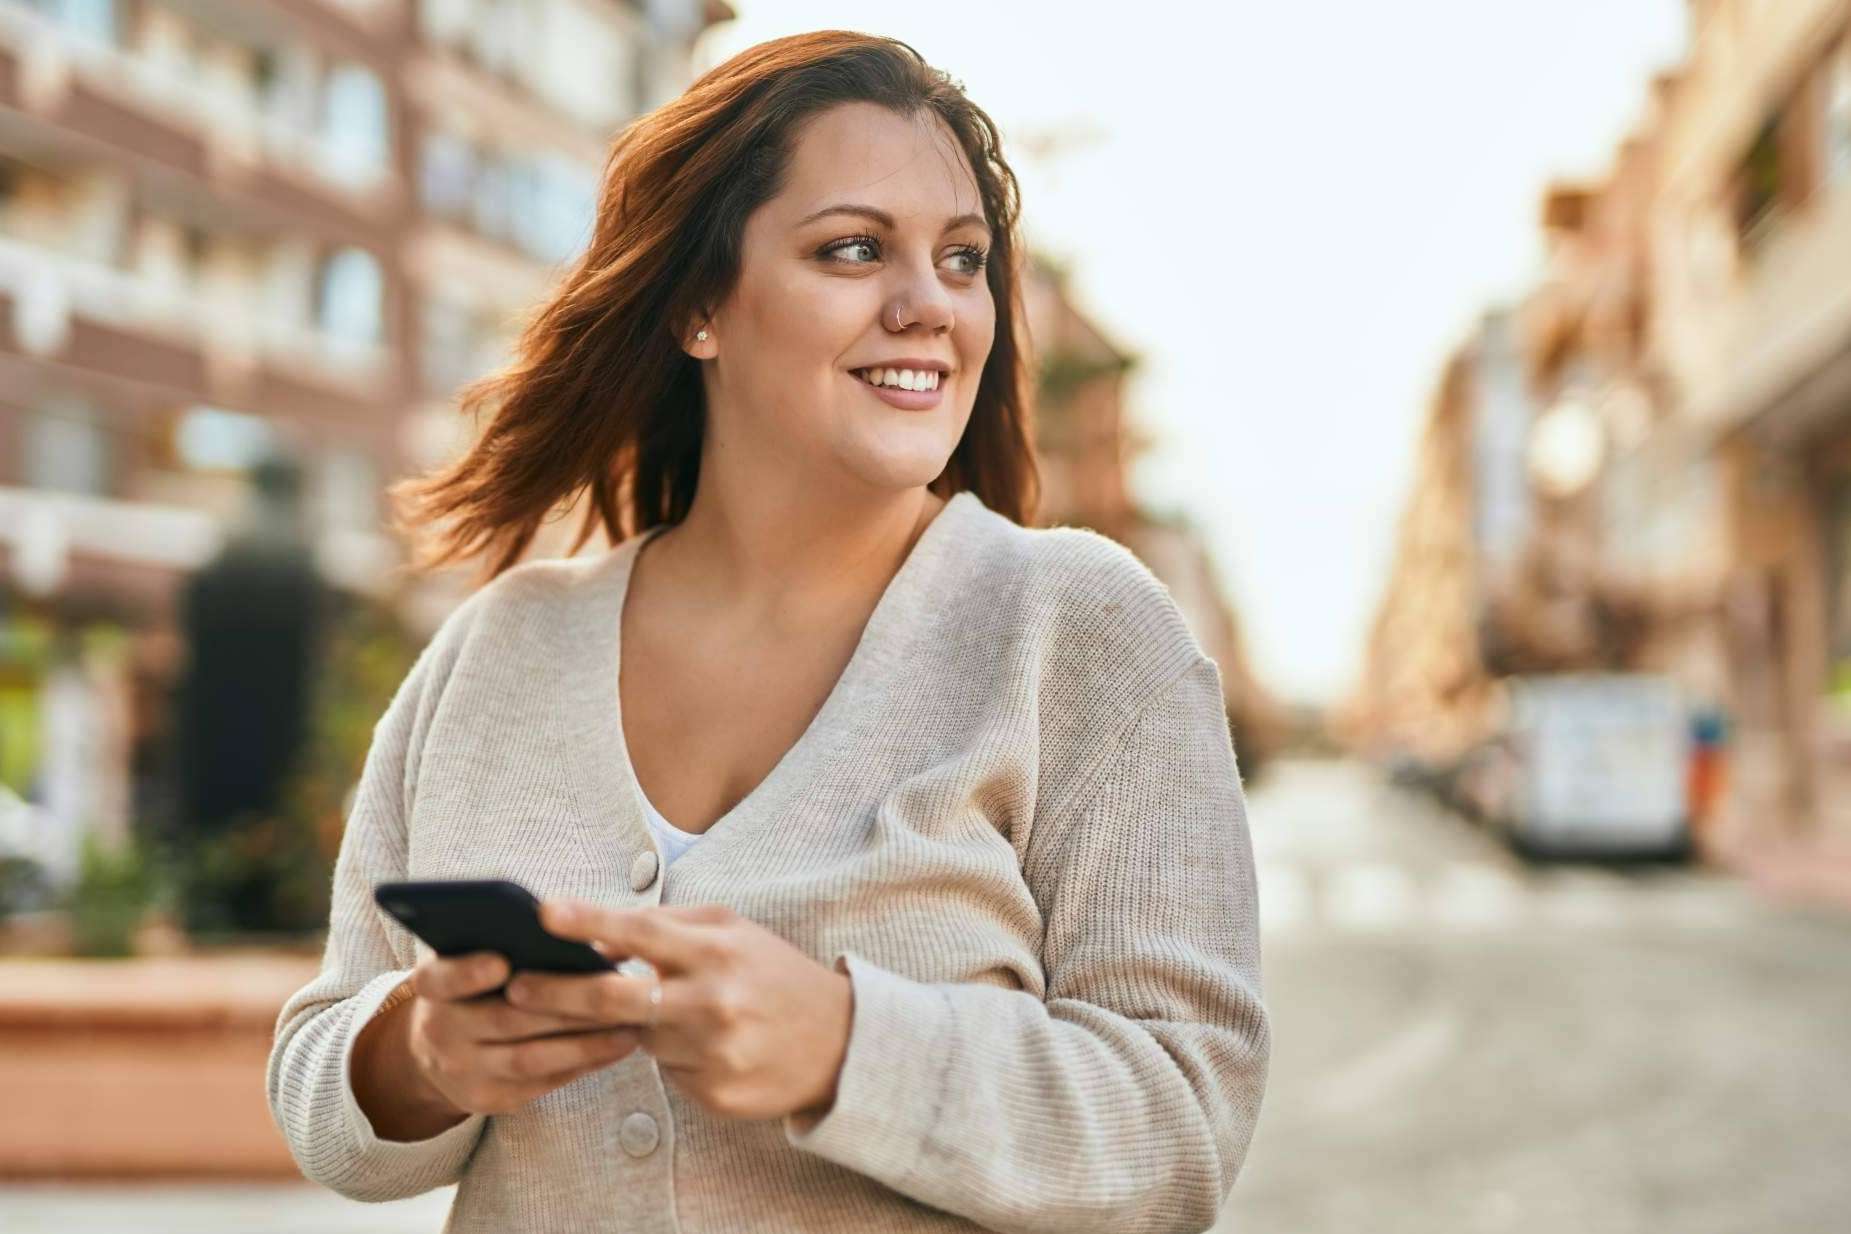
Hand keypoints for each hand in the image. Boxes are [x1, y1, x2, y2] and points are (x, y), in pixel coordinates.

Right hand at [400, 950, 644, 1117]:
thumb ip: (506, 941)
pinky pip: (542, 1083)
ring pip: (529, 1058)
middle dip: (562, 1007)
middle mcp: (439, 1031)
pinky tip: (616, 1046)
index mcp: (432, 985)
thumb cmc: (475, 985)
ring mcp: (463, 1071)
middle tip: (614, 991)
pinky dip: (583, 1064)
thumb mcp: (473, 955)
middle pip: (503, 1020)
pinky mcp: (489, 1099)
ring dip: (584, 1043)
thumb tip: (578, 928)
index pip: (441, 978)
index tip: (502, 961)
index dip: (468, 972)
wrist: (439, 1047)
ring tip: (629, 1026)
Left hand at [504, 901, 853, 1122]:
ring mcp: (711, 1053)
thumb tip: (600, 933)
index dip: (587, 922)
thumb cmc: (774, 975)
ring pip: (636, 1038)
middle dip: (556, 992)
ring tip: (662, 1009)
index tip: (542, 914)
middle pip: (612, 999)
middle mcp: (711, 1002)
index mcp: (715, 951)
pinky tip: (703, 1045)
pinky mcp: (713, 1095)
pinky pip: (666, 1072)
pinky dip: (670, 1055)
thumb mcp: (733, 933)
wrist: (839, 1042)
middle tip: (515, 987)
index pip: (639, 932)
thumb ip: (670, 928)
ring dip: (628, 1026)